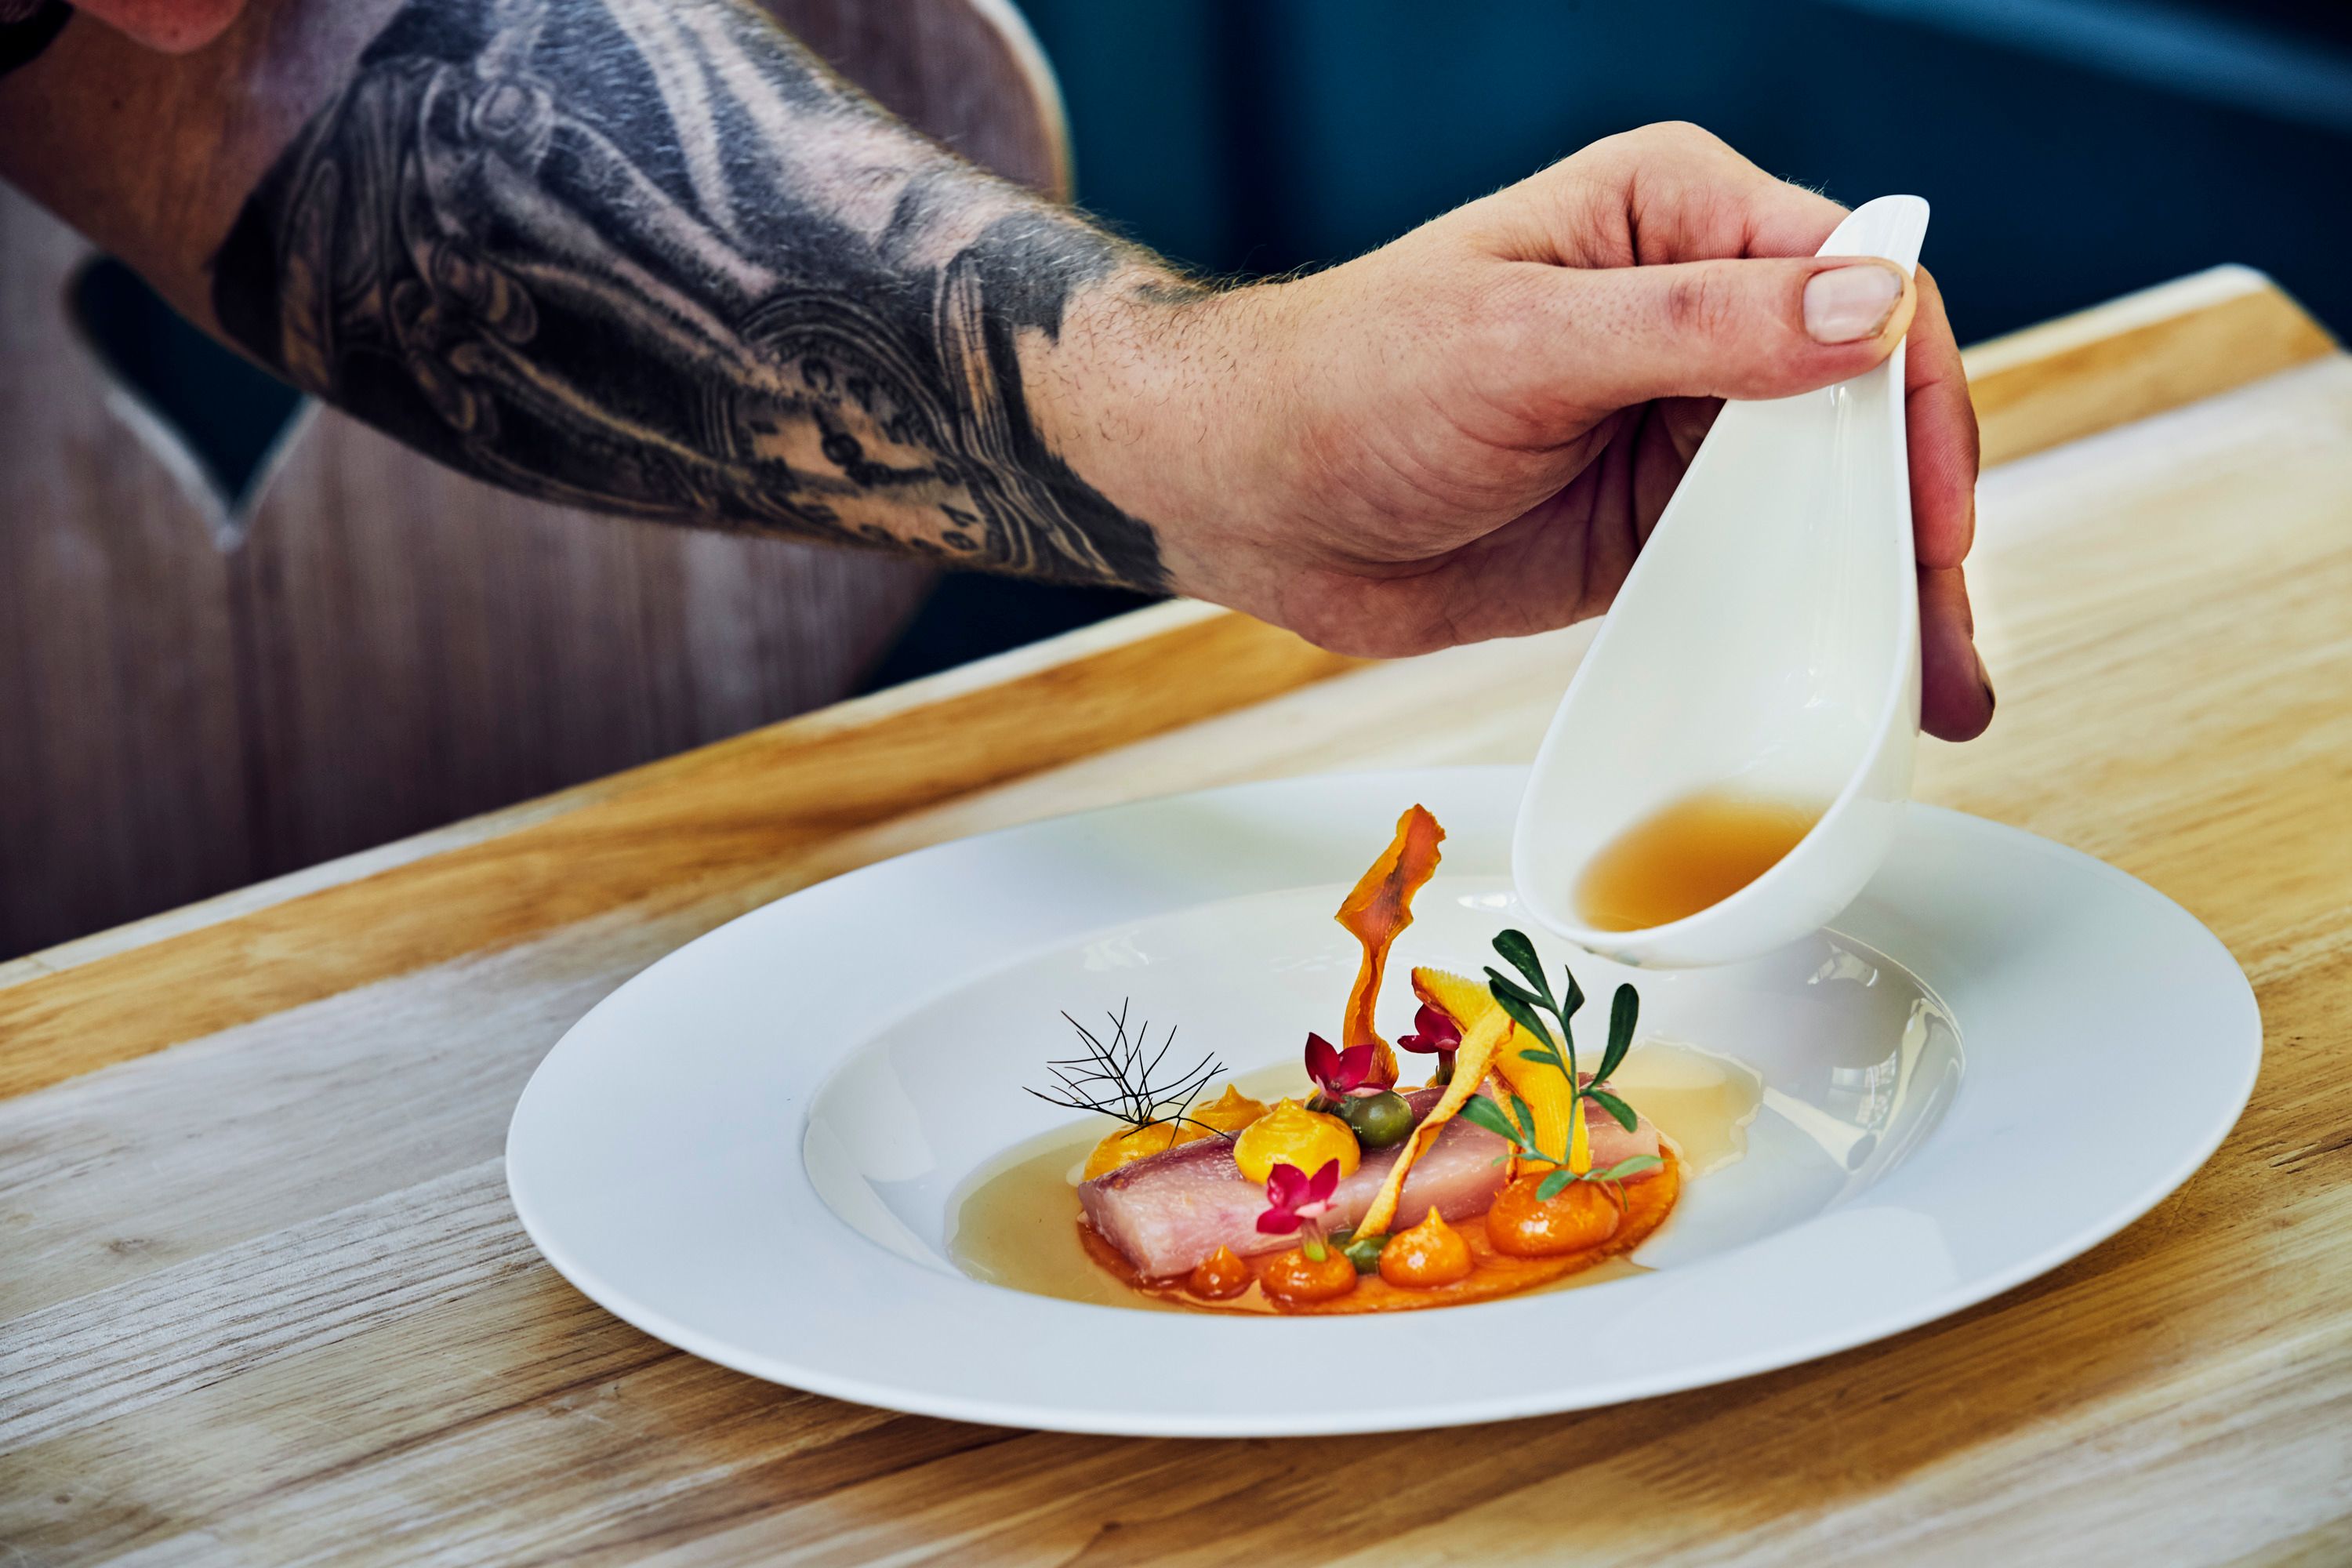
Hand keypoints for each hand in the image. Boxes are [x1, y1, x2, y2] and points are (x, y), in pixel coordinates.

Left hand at [1064, 122, 1991, 741]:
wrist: (1244, 494)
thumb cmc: (1345, 378)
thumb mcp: (1521, 340)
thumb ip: (1697, 326)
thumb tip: (1868, 303)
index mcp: (1677, 218)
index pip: (1854, 280)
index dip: (1909, 392)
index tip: (1926, 506)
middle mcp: (1700, 315)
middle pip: (1863, 403)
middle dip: (1918, 514)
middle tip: (1944, 633)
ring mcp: (1681, 426)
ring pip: (1827, 496)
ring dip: (1880, 587)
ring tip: (1933, 690)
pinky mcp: (1651, 523)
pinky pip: (1757, 566)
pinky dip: (1805, 621)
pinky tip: (1849, 685)